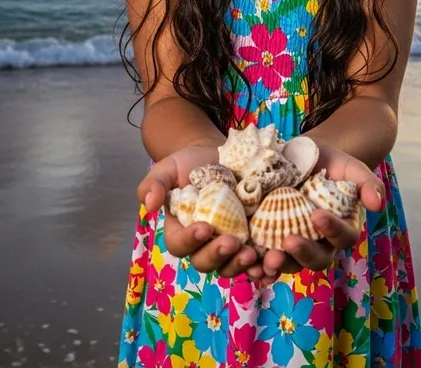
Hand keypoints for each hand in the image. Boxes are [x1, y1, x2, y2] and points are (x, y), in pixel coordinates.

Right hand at [137, 143, 266, 279]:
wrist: (217, 155)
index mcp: (179, 230)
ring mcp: (227, 242)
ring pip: (229, 266)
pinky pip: (254, 259)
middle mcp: (202, 243)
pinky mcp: (249, 238)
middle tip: (232, 242)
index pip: (179, 245)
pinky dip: (261, 265)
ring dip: (240, 265)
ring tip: (253, 255)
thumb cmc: (188, 163)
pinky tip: (271, 260)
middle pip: (205, 262)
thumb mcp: (167, 168)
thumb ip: (154, 184)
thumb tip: (150, 205)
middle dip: (218, 255)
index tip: (204, 227)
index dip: (190, 241)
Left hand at [250, 141, 384, 284]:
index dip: (332, 229)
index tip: (316, 215)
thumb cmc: (326, 161)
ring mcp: (295, 244)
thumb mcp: (347, 165)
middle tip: (288, 240)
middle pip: (317, 259)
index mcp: (341, 227)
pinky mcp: (271, 242)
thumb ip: (366, 182)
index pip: (343, 236)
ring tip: (267, 259)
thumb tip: (376, 205)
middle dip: (303, 253)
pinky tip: (250, 265)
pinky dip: (259, 267)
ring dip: (280, 265)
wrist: (295, 155)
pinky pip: (267, 262)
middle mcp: (320, 242)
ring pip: (291, 264)